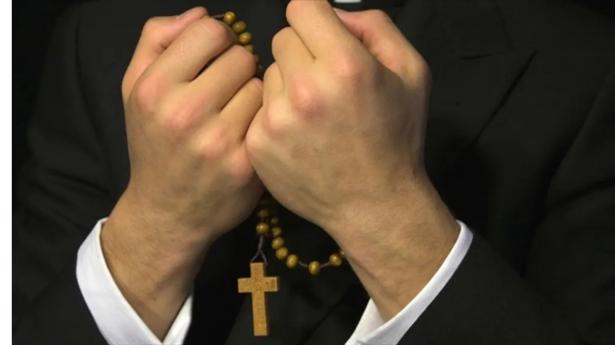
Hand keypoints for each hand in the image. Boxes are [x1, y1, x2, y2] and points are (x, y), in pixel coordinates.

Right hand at [103, 7, 262, 337]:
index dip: (218, 41)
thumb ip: (158, 39)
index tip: (215, 59)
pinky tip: (249, 132)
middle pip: (242, 56)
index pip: (211, 30)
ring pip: (262, 85)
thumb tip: (202, 13)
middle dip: (238, 67)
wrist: (168, 212)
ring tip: (237, 112)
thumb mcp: (135, 89)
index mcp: (155, 88)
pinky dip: (264, 120)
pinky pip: (271, 117)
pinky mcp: (246, 164)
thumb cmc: (154, 143)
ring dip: (254, 94)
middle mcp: (184, 113)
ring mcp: (218, 141)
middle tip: (227, 89)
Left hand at [246, 1, 458, 318]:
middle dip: (302, 51)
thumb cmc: (397, 136)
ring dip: (287, 83)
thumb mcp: (411, 71)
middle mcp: (305, 88)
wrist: (374, 204)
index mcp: (345, 65)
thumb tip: (334, 12)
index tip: (322, 35)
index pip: (302, 7)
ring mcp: (276, 119)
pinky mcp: (257, 143)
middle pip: (282, 38)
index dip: (314, 18)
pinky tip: (299, 134)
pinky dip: (275, 113)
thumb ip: (375, 26)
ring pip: (268, 73)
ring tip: (312, 113)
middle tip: (323, 80)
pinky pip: (259, 106)